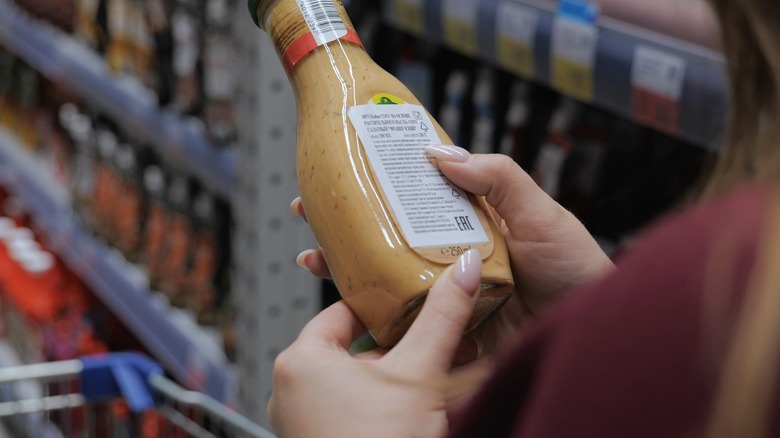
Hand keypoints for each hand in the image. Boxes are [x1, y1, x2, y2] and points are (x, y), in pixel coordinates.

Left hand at [268, 251, 484, 437]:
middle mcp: (292, 391)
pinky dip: (386, 403)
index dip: (384, 304)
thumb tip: (462, 270)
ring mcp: (304, 423)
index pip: (343, 311)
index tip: (413, 298)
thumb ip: (442, 317)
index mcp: (300, 361)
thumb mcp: (418, 374)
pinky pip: (355, 411)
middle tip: (439, 336)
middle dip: (404, 345)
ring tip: (440, 369)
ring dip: (401, 375)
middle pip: (357, 349)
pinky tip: (421, 407)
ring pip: (360, 383)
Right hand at [292, 146, 612, 353]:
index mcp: (467, 227)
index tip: (339, 174)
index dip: (375, 188)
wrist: (591, 331)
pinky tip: (346, 310)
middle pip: (387, 242)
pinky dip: (371, 322)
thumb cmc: (575, 269)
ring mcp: (444, 300)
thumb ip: (497, 177)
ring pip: (384, 284)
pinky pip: (404, 328)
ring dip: (344, 272)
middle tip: (307, 215)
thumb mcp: (539, 212)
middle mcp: (449, 261)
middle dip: (343, 230)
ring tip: (313, 259)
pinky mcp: (445, 337)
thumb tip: (439, 150)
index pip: (411, 202)